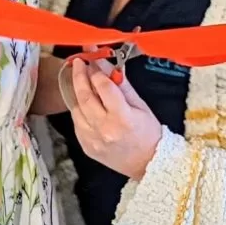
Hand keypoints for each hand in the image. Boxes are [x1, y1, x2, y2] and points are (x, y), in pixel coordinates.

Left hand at [65, 58, 164, 179]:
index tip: (94, 60)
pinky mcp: (86, 146)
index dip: (97, 70)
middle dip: (79, 75)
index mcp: (122, 118)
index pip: (103, 86)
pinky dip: (79, 110)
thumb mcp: (141, 105)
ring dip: (77, 92)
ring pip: (77, 108)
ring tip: (81, 81)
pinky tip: (86, 104)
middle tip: (78, 62)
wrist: (148, 164)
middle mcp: (105, 129)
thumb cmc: (149, 134)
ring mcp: (93, 139)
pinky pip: (77, 122)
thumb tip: (107, 66)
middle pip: (85, 95)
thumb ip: (122, 85)